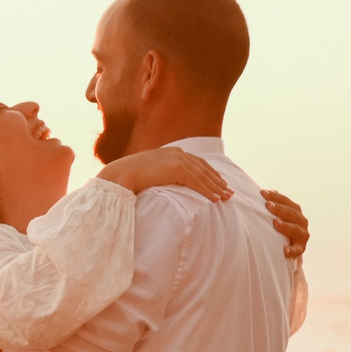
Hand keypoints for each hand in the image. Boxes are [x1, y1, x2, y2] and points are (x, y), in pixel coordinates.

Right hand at [96, 147, 232, 202]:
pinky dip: (208, 191)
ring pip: (204, 176)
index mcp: (172, 152)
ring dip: (217, 187)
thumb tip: (163, 182)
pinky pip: (197, 182)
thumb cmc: (129, 176)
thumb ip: (160, 173)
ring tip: (227, 197)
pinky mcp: (177, 169)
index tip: (219, 181)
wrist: (121, 174)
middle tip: (229, 190)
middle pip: (204, 168)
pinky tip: (216, 199)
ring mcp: (178, 159)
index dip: (209, 173)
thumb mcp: (149, 171)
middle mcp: (178, 153)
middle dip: (218, 180)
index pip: (197, 162)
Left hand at [261, 189, 309, 258]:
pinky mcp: (300, 249)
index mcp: (295, 211)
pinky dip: (291, 250)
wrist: (288, 248)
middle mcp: (301, 221)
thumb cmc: (279, 228)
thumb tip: (263, 192)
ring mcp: (302, 235)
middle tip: (268, 205)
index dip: (275, 196)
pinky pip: (296, 250)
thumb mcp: (277, 216)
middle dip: (279, 209)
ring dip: (286, 226)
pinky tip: (284, 250)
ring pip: (295, 229)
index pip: (286, 201)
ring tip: (275, 223)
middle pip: (291, 213)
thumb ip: (272, 205)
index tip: (263, 193)